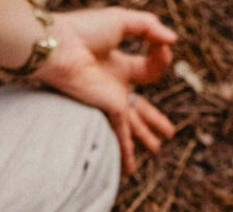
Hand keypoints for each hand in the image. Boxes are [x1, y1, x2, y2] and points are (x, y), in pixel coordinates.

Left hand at [33, 8, 177, 176]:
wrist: (60, 47)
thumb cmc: (84, 30)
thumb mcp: (123, 21)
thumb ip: (150, 27)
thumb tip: (172, 41)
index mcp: (118, 65)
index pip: (149, 68)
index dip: (162, 57)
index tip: (164, 46)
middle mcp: (114, 87)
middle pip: (140, 107)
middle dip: (154, 119)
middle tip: (169, 133)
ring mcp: (110, 101)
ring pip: (132, 125)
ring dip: (144, 139)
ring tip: (156, 151)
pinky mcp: (107, 110)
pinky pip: (120, 135)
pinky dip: (126, 152)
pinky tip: (128, 170)